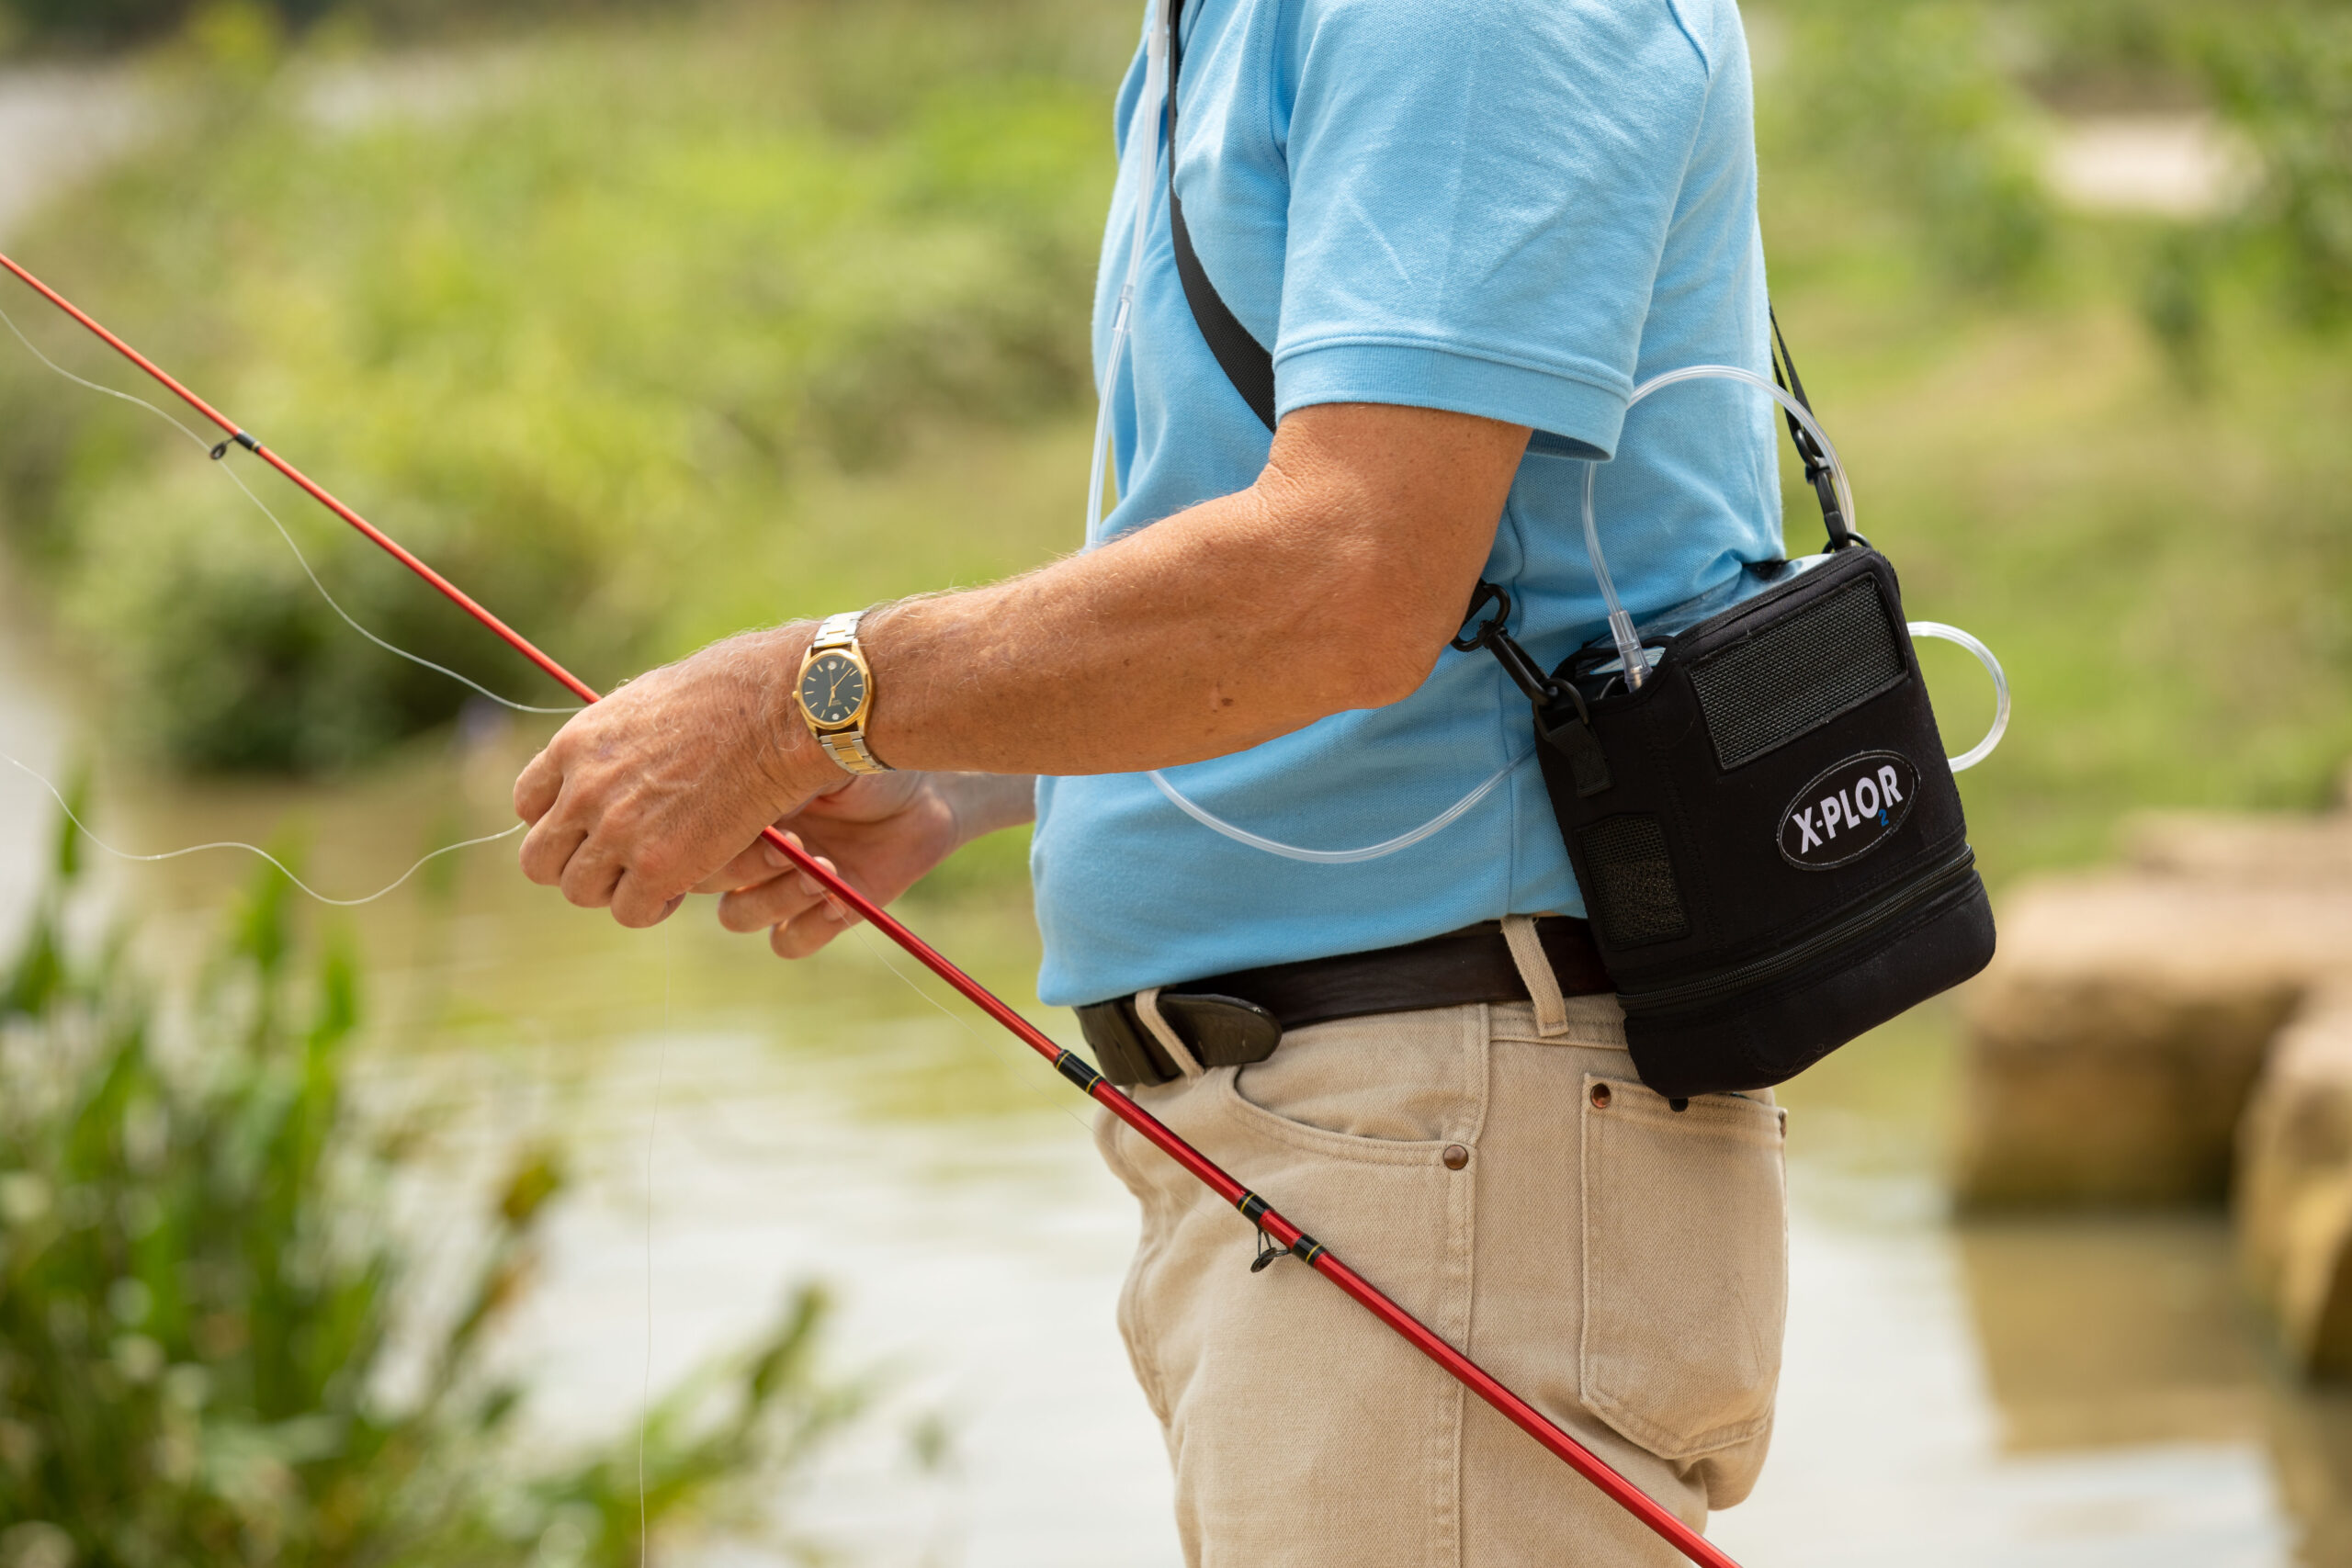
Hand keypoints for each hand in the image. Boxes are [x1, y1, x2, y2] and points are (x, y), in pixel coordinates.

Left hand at [513, 626, 837, 926]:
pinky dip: (652, 907)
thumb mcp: (651, 702)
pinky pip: (631, 911)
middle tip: (619, 861)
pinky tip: (680, 887)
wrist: (776, 712)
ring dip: (614, 890)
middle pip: (539, 860)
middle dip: (575, 865)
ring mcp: (617, 831)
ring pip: (581, 891)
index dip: (560, 822)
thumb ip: (620, 740)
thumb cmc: (733, 693)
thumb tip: (621, 753)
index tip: (594, 825)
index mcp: (575, 746)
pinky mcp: (659, 866)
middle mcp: (583, 791)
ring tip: (656, 875)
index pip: (527, 804)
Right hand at [694, 771, 973, 957]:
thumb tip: (726, 804)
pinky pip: (788, 943)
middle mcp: (747, 848)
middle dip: (748, 866)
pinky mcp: (820, 915)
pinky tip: (844, 898)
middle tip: (798, 845)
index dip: (707, 842)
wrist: (927, 786)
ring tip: (826, 871)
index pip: (685, 838)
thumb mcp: (810, 750)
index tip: (749, 824)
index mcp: (732, 803)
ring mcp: (780, 885)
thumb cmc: (866, 754)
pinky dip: (812, 926)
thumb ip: (763, 777)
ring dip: (778, 898)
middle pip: (704, 881)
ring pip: (738, 916)